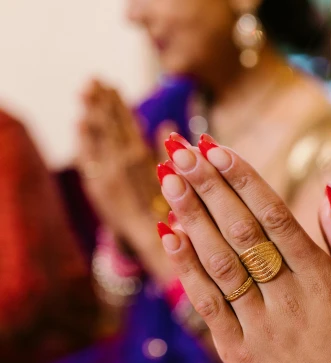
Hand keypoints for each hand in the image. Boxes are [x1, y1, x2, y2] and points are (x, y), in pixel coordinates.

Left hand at [76, 79, 163, 243]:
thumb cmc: (169, 209)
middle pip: (110, 123)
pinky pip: (88, 155)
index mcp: (143, 156)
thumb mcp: (175, 176)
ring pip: (97, 135)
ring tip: (85, 92)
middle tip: (94, 80)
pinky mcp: (97, 184)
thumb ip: (167, 150)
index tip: (112, 85)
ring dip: (91, 111)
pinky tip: (79, 122)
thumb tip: (168, 125)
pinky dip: (83, 137)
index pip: (127, 121)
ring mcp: (107, 171)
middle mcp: (122, 160)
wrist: (151, 237)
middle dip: (102, 100)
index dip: (119, 102)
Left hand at [158, 134, 330, 362]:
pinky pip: (208, 305)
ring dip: (192, 218)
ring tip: (168, 179)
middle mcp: (288, 298)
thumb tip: (328, 192)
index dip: (245, 180)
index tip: (218, 148)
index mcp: (321, 279)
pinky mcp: (238, 352)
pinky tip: (171, 235)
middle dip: (209, 187)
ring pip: (220, 263)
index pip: (276, 218)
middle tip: (180, 149)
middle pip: (242, 232)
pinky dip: (188, 269)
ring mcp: (260, 326)